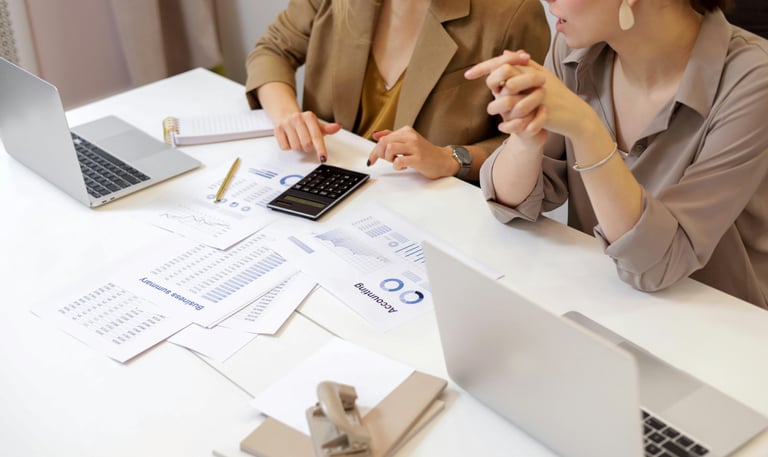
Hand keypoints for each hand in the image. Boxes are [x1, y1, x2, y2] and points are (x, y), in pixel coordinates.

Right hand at [273, 111, 341, 161]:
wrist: (285, 115)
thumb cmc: (303, 123)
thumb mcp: (316, 125)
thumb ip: (327, 129)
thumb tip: (337, 127)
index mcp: (309, 116)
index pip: (316, 136)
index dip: (320, 148)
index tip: (323, 157)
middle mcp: (297, 118)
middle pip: (306, 144)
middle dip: (308, 147)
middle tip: (306, 142)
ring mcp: (286, 123)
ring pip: (295, 146)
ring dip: (298, 147)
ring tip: (298, 139)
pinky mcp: (277, 129)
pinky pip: (285, 147)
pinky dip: (289, 146)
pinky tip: (290, 139)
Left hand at [367, 126, 457, 178]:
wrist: (443, 161)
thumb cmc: (425, 153)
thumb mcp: (408, 141)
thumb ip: (392, 137)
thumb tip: (376, 135)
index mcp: (406, 131)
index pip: (383, 137)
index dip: (374, 150)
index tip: (371, 159)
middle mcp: (410, 137)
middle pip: (384, 142)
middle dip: (378, 154)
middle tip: (383, 161)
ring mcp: (415, 147)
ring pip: (389, 148)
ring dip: (389, 158)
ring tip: (396, 161)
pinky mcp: (418, 158)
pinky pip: (399, 161)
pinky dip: (397, 166)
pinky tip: (404, 166)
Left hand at [471, 52, 594, 139]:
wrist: (574, 114)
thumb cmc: (556, 95)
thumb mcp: (540, 76)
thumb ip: (522, 66)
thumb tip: (504, 53)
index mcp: (532, 70)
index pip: (505, 63)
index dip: (485, 67)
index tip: (467, 75)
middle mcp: (534, 79)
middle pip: (506, 73)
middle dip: (491, 80)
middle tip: (482, 91)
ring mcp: (538, 95)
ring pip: (510, 96)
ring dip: (498, 105)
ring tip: (493, 111)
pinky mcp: (543, 112)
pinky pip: (521, 117)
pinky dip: (510, 123)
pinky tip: (502, 127)